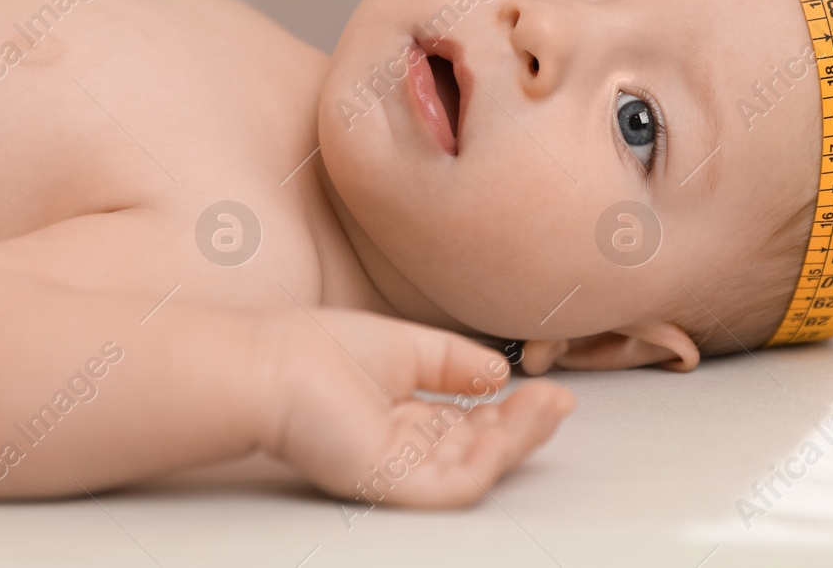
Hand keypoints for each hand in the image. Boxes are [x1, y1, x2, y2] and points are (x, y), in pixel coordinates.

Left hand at [256, 309, 573, 507]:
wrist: (272, 364)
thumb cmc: (319, 352)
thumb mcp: (407, 347)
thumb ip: (454, 362)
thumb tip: (499, 372)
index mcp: (406, 422)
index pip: (471, 428)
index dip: (512, 412)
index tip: (547, 390)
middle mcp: (405, 451)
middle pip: (480, 451)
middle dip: (526, 428)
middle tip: (560, 401)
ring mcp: (398, 471)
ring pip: (476, 471)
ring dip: (520, 441)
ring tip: (550, 407)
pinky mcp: (389, 483)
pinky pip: (453, 486)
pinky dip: (490, 462)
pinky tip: (513, 429)